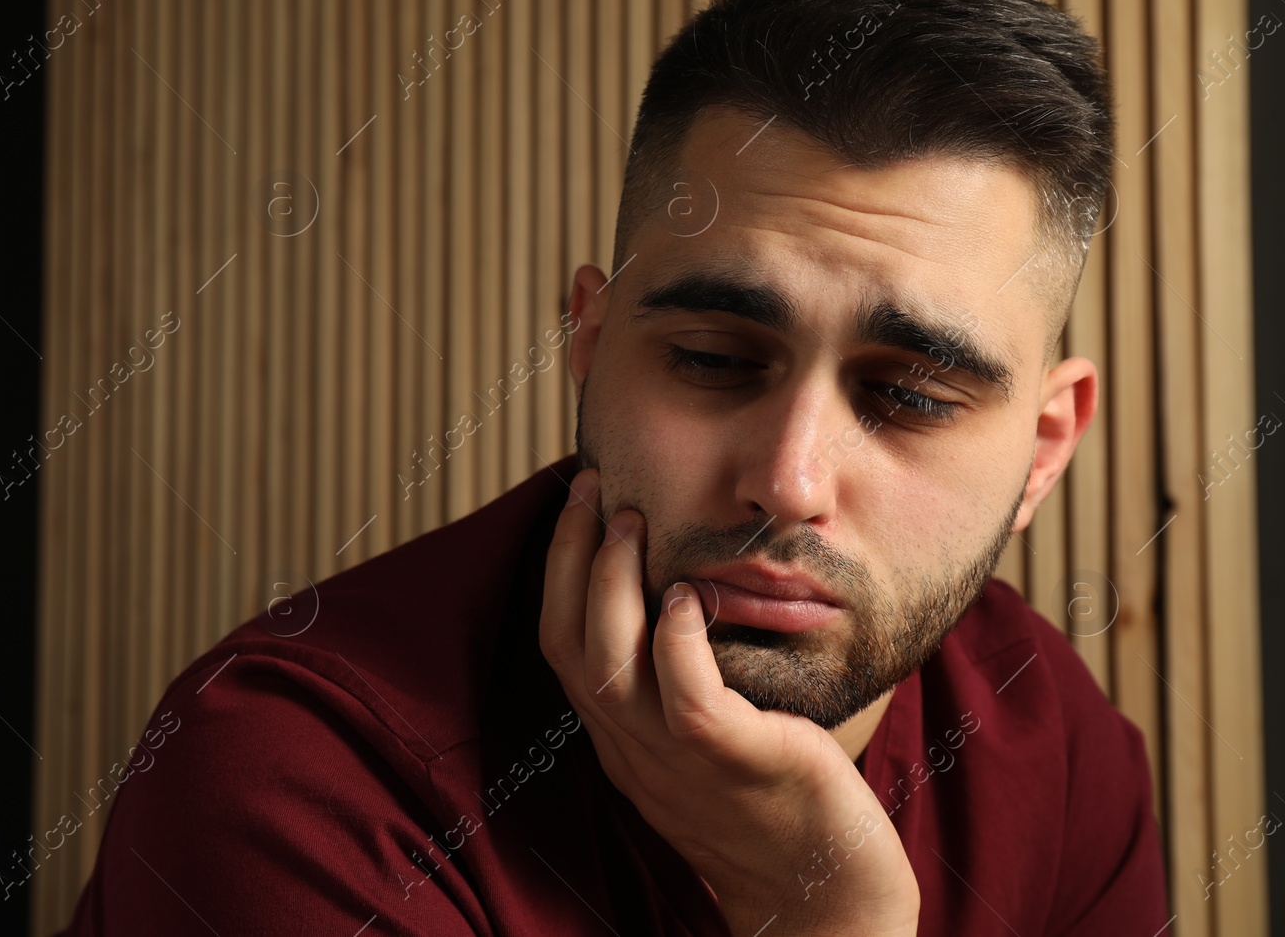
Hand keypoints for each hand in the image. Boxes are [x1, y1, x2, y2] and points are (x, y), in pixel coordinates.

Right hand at [538, 468, 919, 935]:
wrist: (823, 898)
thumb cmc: (776, 806)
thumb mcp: (704, 741)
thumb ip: (677, 682)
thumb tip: (678, 594)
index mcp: (621, 740)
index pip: (562, 645)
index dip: (559, 569)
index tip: (579, 504)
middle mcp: (633, 750)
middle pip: (571, 644)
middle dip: (570, 556)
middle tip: (594, 486)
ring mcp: (679, 761)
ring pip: (611, 665)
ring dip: (612, 583)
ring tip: (631, 520)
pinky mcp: (738, 763)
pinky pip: (689, 698)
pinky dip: (675, 640)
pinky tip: (682, 592)